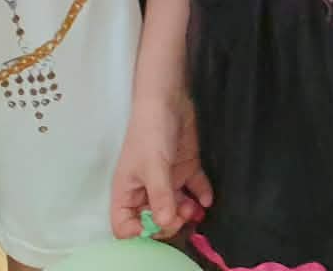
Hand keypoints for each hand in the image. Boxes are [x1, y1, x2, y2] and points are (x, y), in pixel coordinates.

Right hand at [111, 89, 213, 238]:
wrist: (169, 99)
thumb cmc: (151, 133)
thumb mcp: (154, 166)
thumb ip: (160, 196)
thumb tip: (166, 223)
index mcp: (128, 191)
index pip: (125, 225)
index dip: (138, 232)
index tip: (156, 225)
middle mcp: (146, 189)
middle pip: (153, 220)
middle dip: (168, 223)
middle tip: (182, 216)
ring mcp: (166, 180)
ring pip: (175, 207)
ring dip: (186, 212)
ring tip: (195, 209)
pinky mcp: (184, 168)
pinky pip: (193, 189)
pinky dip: (201, 195)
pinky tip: (207, 199)